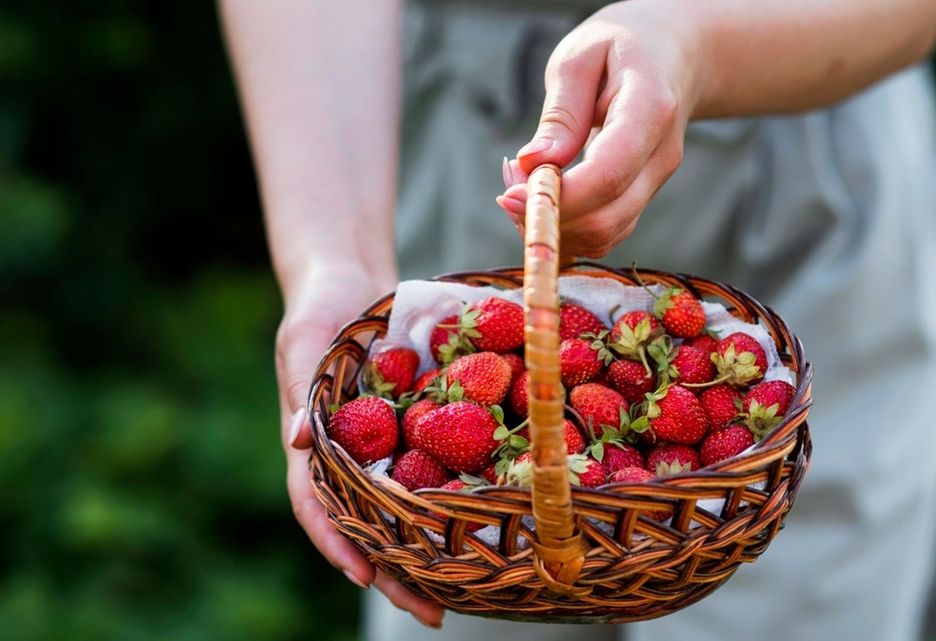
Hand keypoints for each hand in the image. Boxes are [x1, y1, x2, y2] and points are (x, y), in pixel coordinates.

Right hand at [276, 263, 444, 628]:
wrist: (352, 283)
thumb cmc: (319, 310)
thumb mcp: (305, 342)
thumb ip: (302, 387)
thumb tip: (297, 438)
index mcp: (315, 446)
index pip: (318, 506)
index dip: (338, 544)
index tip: (364, 578)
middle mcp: (350, 458)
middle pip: (368, 526)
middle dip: (396, 573)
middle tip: (432, 613)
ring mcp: (384, 449)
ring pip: (404, 511)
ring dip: (430, 552)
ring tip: (465, 594)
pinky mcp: (416, 431)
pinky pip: (437, 469)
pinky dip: (453, 501)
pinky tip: (487, 526)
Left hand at [496, 1, 702, 257]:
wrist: (671, 56)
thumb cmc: (619, 48)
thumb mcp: (579, 59)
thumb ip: (560, 114)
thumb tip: (533, 165)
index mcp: (650, 110)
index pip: (608, 173)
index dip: (559, 197)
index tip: (509, 196)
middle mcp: (661, 155)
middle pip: (607, 218)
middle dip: (548, 218)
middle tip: (506, 190)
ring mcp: (657, 182)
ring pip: (605, 235)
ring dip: (554, 226)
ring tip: (521, 186)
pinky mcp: (643, 197)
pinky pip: (605, 233)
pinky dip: (568, 227)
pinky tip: (542, 197)